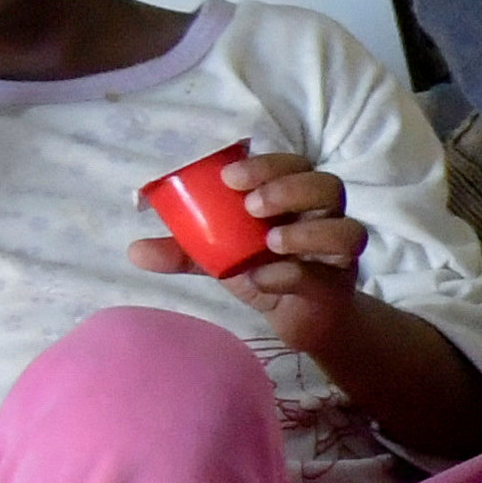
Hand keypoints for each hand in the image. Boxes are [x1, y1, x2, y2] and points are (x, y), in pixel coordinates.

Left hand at [134, 149, 370, 354]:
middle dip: (289, 189)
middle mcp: (323, 216)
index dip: (266, 164)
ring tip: (270, 242)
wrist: (298, 319)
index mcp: (294, 197)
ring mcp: (337, 251)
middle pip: (327, 185)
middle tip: (250, 207)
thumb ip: (184, 250)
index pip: (292, 163)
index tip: (228, 178)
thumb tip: (133, 250)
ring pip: (347, 228)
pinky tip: (263, 279)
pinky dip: (295, 273)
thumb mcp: (218, 258)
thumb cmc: (264, 271)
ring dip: (307, 232)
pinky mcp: (340, 284)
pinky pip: (329, 276)